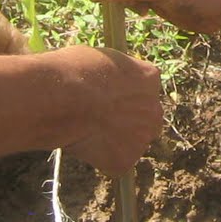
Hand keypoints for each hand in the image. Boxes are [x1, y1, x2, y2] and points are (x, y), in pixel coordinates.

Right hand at [50, 44, 163, 175]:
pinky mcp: (125, 161)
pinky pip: (113, 162)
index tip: (105, 95)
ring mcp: (142, 138)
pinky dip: (98, 158)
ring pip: (130, 143)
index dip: (122, 94)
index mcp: (150, 78)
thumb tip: (104, 78)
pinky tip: (80, 143)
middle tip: (98, 118)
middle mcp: (154, 109)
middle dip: (126, 121)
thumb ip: (112, 74)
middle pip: (145, 119)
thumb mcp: (101, 59)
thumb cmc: (76, 70)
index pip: (143, 88)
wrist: (66, 98)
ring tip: (84, 130)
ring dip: (113, 140)